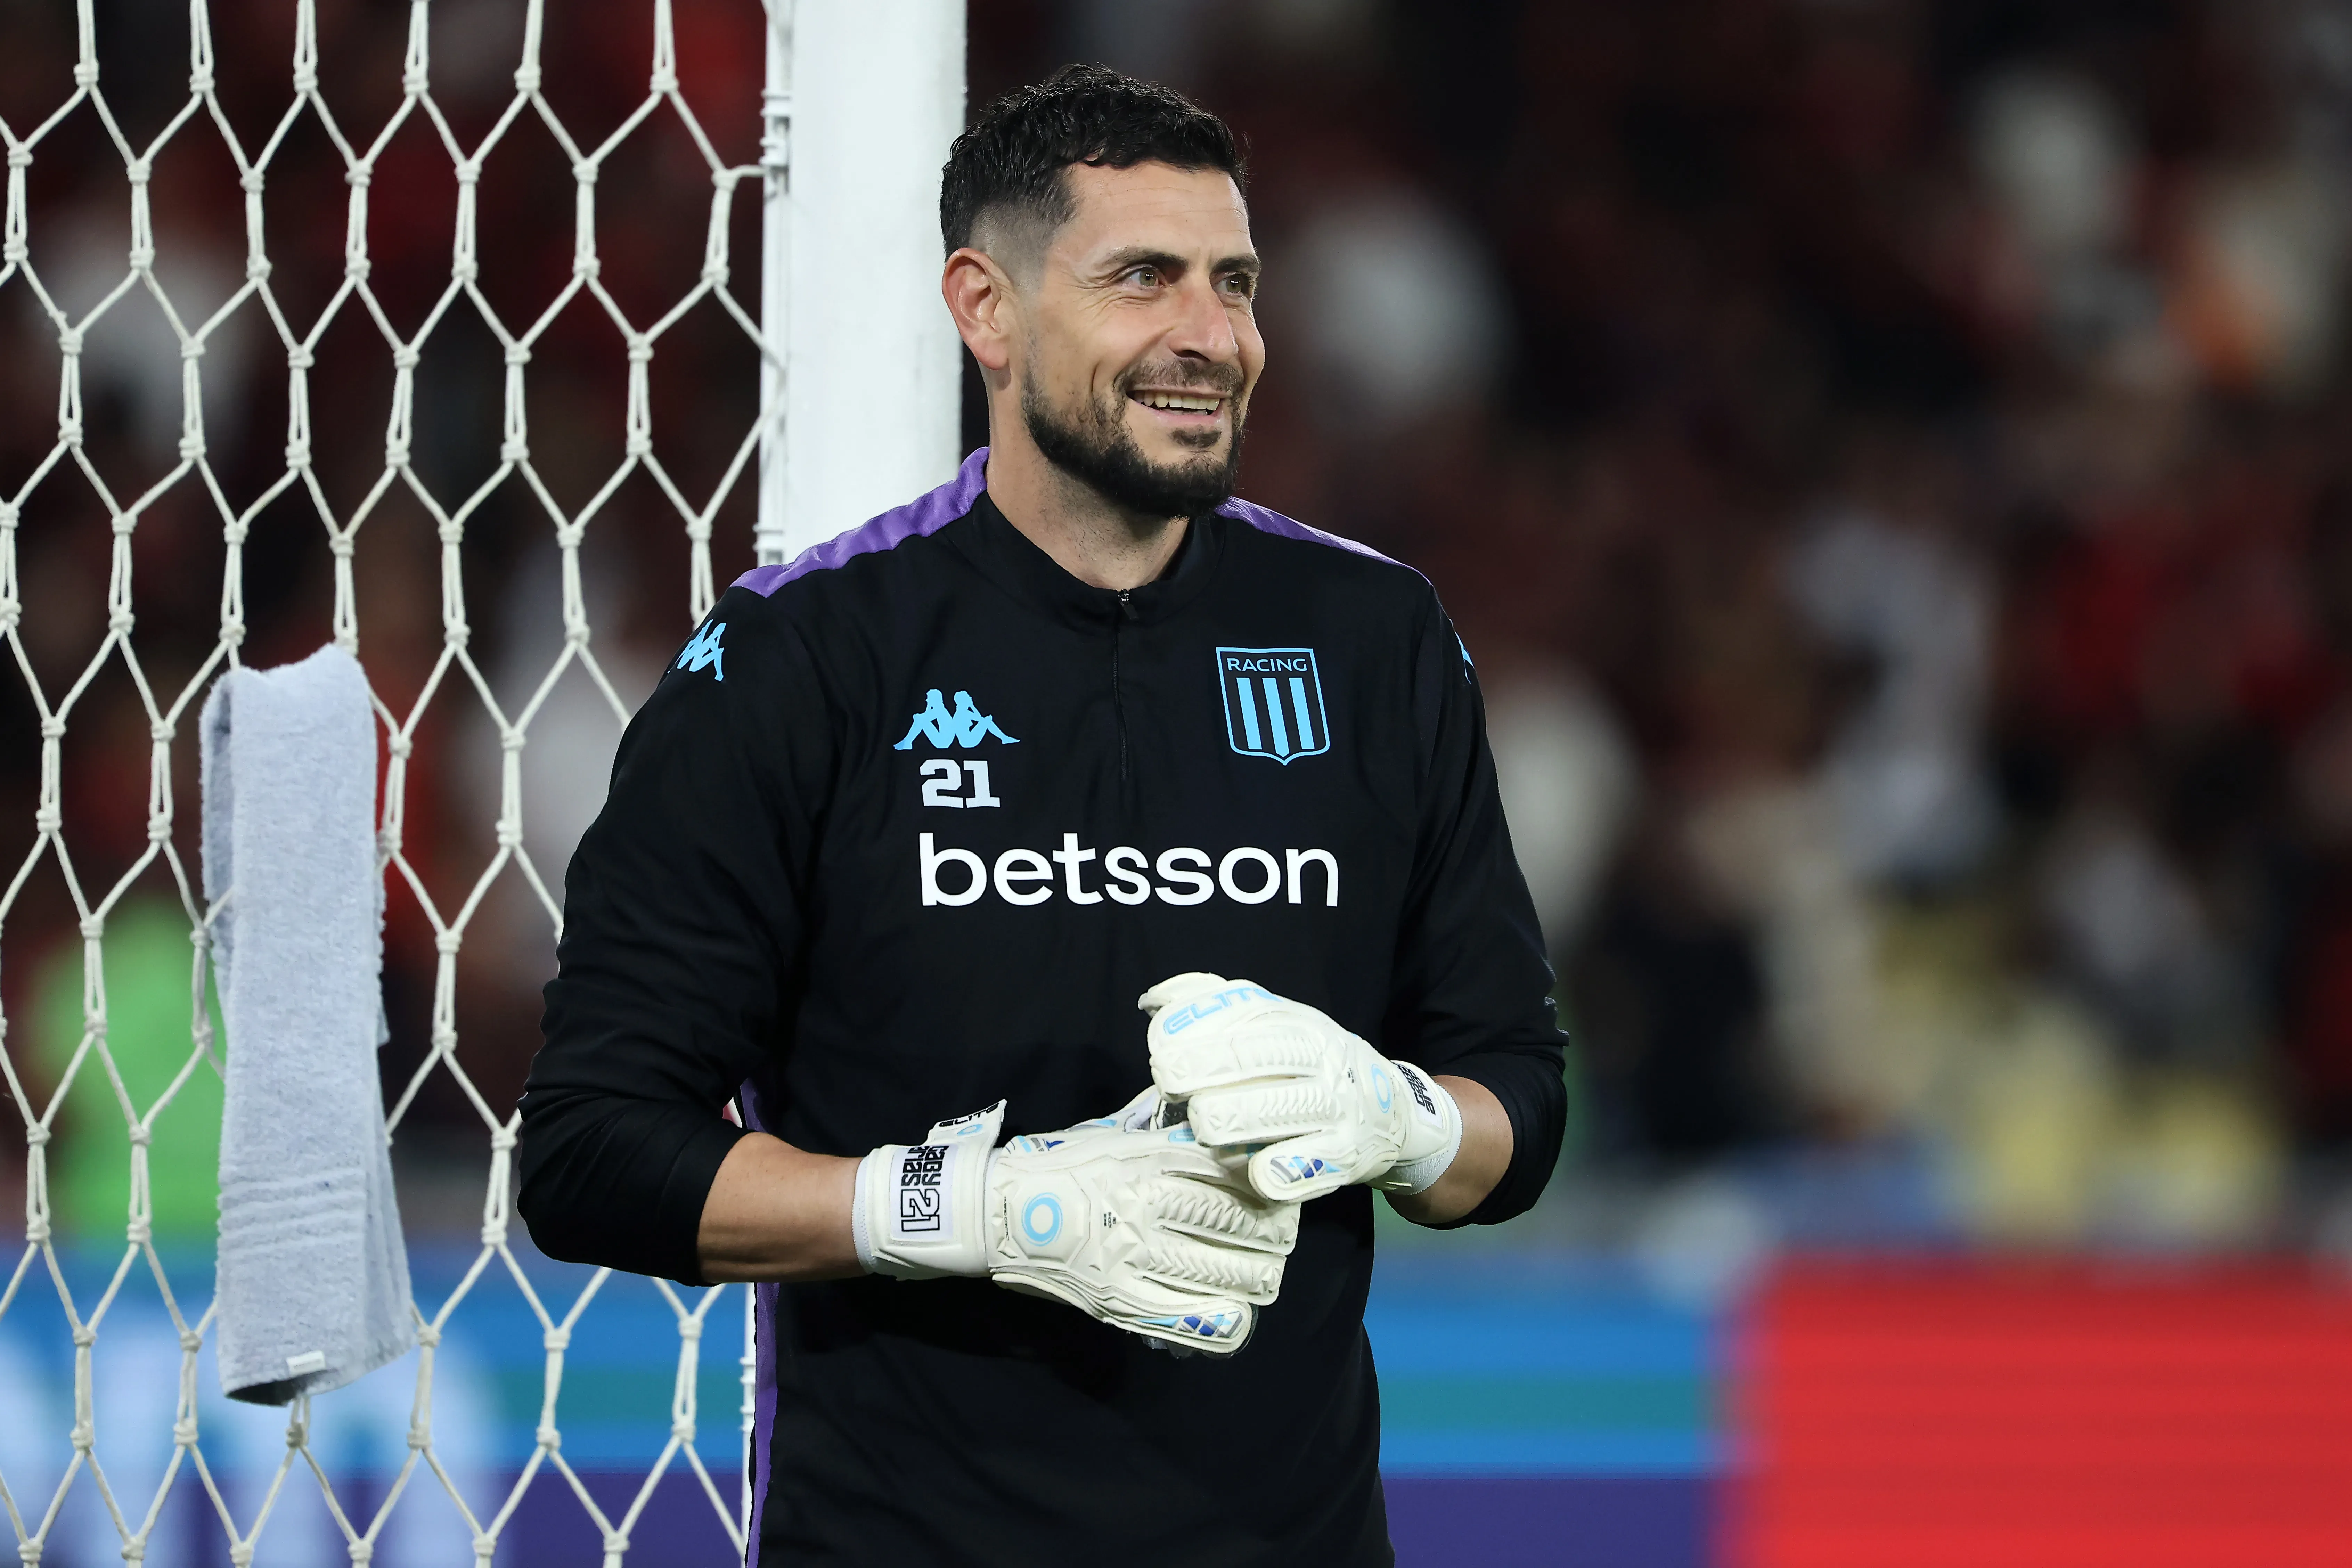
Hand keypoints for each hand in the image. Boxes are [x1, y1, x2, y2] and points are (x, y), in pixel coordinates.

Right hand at [853, 1092, 1298, 1354]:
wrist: (996, 1210)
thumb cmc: (1059, 1165)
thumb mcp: (1114, 1131)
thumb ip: (1163, 1126)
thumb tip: (1208, 1112)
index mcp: (1149, 1159)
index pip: (1234, 1174)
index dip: (1270, 1188)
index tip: (1283, 1195)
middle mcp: (1148, 1206)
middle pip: (1244, 1225)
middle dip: (1275, 1236)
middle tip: (1280, 1239)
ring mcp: (1134, 1257)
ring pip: (1228, 1274)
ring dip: (1257, 1277)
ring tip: (1264, 1275)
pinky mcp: (1120, 1301)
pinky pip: (1191, 1322)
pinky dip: (1224, 1324)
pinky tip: (1235, 1316)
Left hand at [1140, 973, 1463, 1204]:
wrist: (1389, 1111)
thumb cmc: (1307, 1066)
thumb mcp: (1273, 1026)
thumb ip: (1215, 1006)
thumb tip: (1154, 1000)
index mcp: (1298, 1024)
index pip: (1250, 1014)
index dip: (1202, 1025)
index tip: (1160, 1043)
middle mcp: (1321, 1059)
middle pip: (1266, 1056)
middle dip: (1213, 1065)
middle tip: (1167, 1080)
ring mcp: (1338, 1108)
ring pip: (1290, 1108)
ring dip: (1244, 1114)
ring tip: (1203, 1122)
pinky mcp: (1347, 1156)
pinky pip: (1319, 1164)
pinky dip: (1289, 1170)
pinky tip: (1259, 1175)